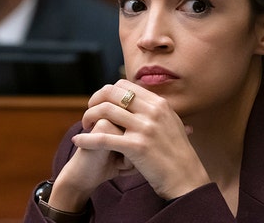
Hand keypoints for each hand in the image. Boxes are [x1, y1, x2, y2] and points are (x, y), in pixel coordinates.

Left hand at [71, 79, 208, 199]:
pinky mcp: (136, 146)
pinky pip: (103, 138)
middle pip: (112, 93)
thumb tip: (139, 99)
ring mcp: (145, 128)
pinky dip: (86, 139)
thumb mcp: (172, 124)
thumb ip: (156, 111)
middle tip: (89, 114)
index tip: (100, 103)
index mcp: (160, 103)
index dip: (107, 92)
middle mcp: (153, 111)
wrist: (185, 178)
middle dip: (95, 100)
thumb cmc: (177, 154)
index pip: (125, 85)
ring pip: (106, 111)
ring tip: (85, 126)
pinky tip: (78, 141)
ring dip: (89, 117)